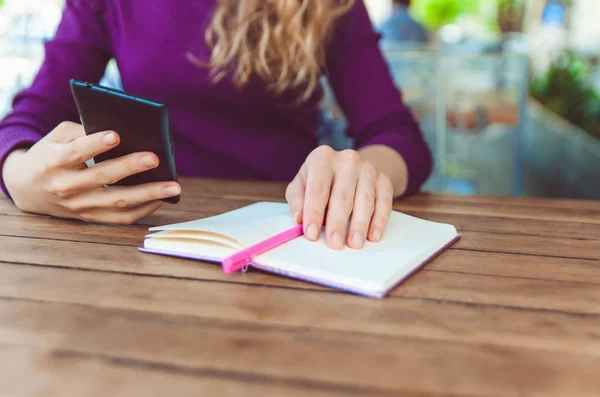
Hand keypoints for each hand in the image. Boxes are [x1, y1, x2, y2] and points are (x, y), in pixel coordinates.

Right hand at [2, 121, 180, 223]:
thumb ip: (82, 131)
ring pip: (117, 202)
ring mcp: (79, 206)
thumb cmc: (49, 155)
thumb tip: (122, 131)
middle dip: (130, 167)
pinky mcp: (90, 218)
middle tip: (155, 158)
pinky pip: (121, 218)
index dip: (95, 144)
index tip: (116, 135)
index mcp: (54, 161)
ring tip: (174, 187)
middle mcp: (66, 186)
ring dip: (149, 195)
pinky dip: (144, 210)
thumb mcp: (56, 137)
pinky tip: (162, 199)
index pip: (76, 152)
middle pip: (102, 177)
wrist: (26, 189)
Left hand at [286, 146, 393, 249]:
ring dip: (360, 224)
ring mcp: (368, 169)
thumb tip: (299, 218)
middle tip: (334, 243)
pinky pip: (384, 202)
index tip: (312, 233)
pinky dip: (379, 221)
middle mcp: (347, 159)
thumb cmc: (321, 180)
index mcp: (322, 157)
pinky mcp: (384, 180)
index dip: (314, 213)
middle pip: (342, 195)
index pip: (318, 188)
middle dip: (337, 222)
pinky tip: (373, 236)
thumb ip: (297, 199)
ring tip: (354, 243)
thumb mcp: (302, 183)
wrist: (350, 168)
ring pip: (365, 200)